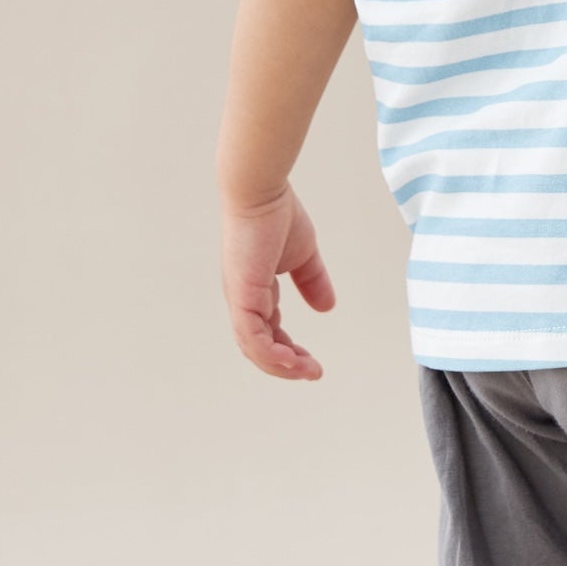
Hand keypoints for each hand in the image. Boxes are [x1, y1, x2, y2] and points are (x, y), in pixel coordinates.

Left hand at [221, 183, 336, 378]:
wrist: (261, 192)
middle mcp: (243, 301)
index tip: (313, 363)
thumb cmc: (277, 216)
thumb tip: (327, 308)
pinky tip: (291, 360)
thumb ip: (313, 281)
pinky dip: (270, 352)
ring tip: (308, 371)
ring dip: (281, 365)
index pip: (269, 334)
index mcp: (255, 293)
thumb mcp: (303, 256)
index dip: (290, 351)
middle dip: (287, 366)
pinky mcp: (241, 295)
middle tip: (314, 373)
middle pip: (259, 348)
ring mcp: (239, 299)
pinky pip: (251, 336)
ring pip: (253, 348)